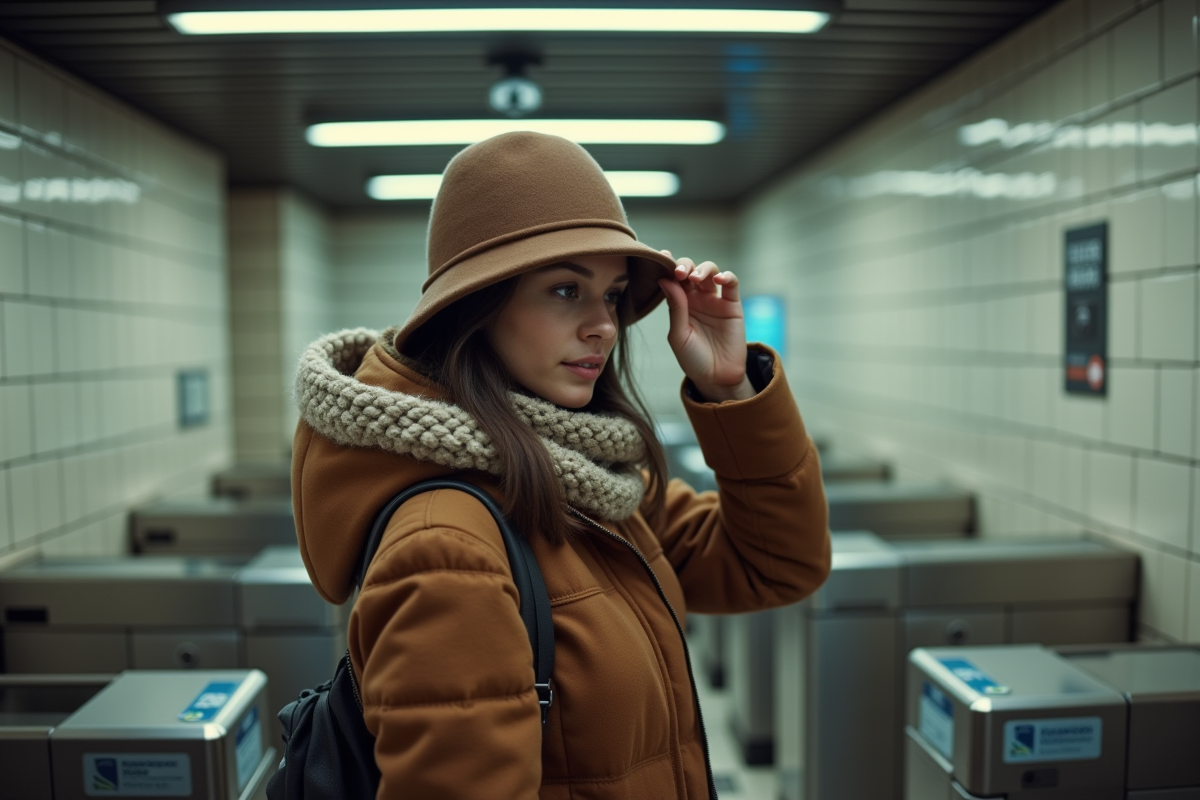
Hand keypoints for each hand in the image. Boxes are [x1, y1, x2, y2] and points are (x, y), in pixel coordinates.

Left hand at [657, 252, 754, 402]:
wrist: (716, 377)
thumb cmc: (693, 359)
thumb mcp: (679, 334)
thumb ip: (675, 307)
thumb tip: (665, 279)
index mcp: (679, 303)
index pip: (673, 278)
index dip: (668, 265)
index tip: (661, 256)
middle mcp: (696, 298)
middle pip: (690, 270)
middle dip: (684, 266)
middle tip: (679, 273)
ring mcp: (715, 300)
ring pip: (710, 271)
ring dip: (702, 269)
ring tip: (695, 278)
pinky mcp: (733, 305)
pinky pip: (731, 284)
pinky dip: (726, 276)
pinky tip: (719, 279)